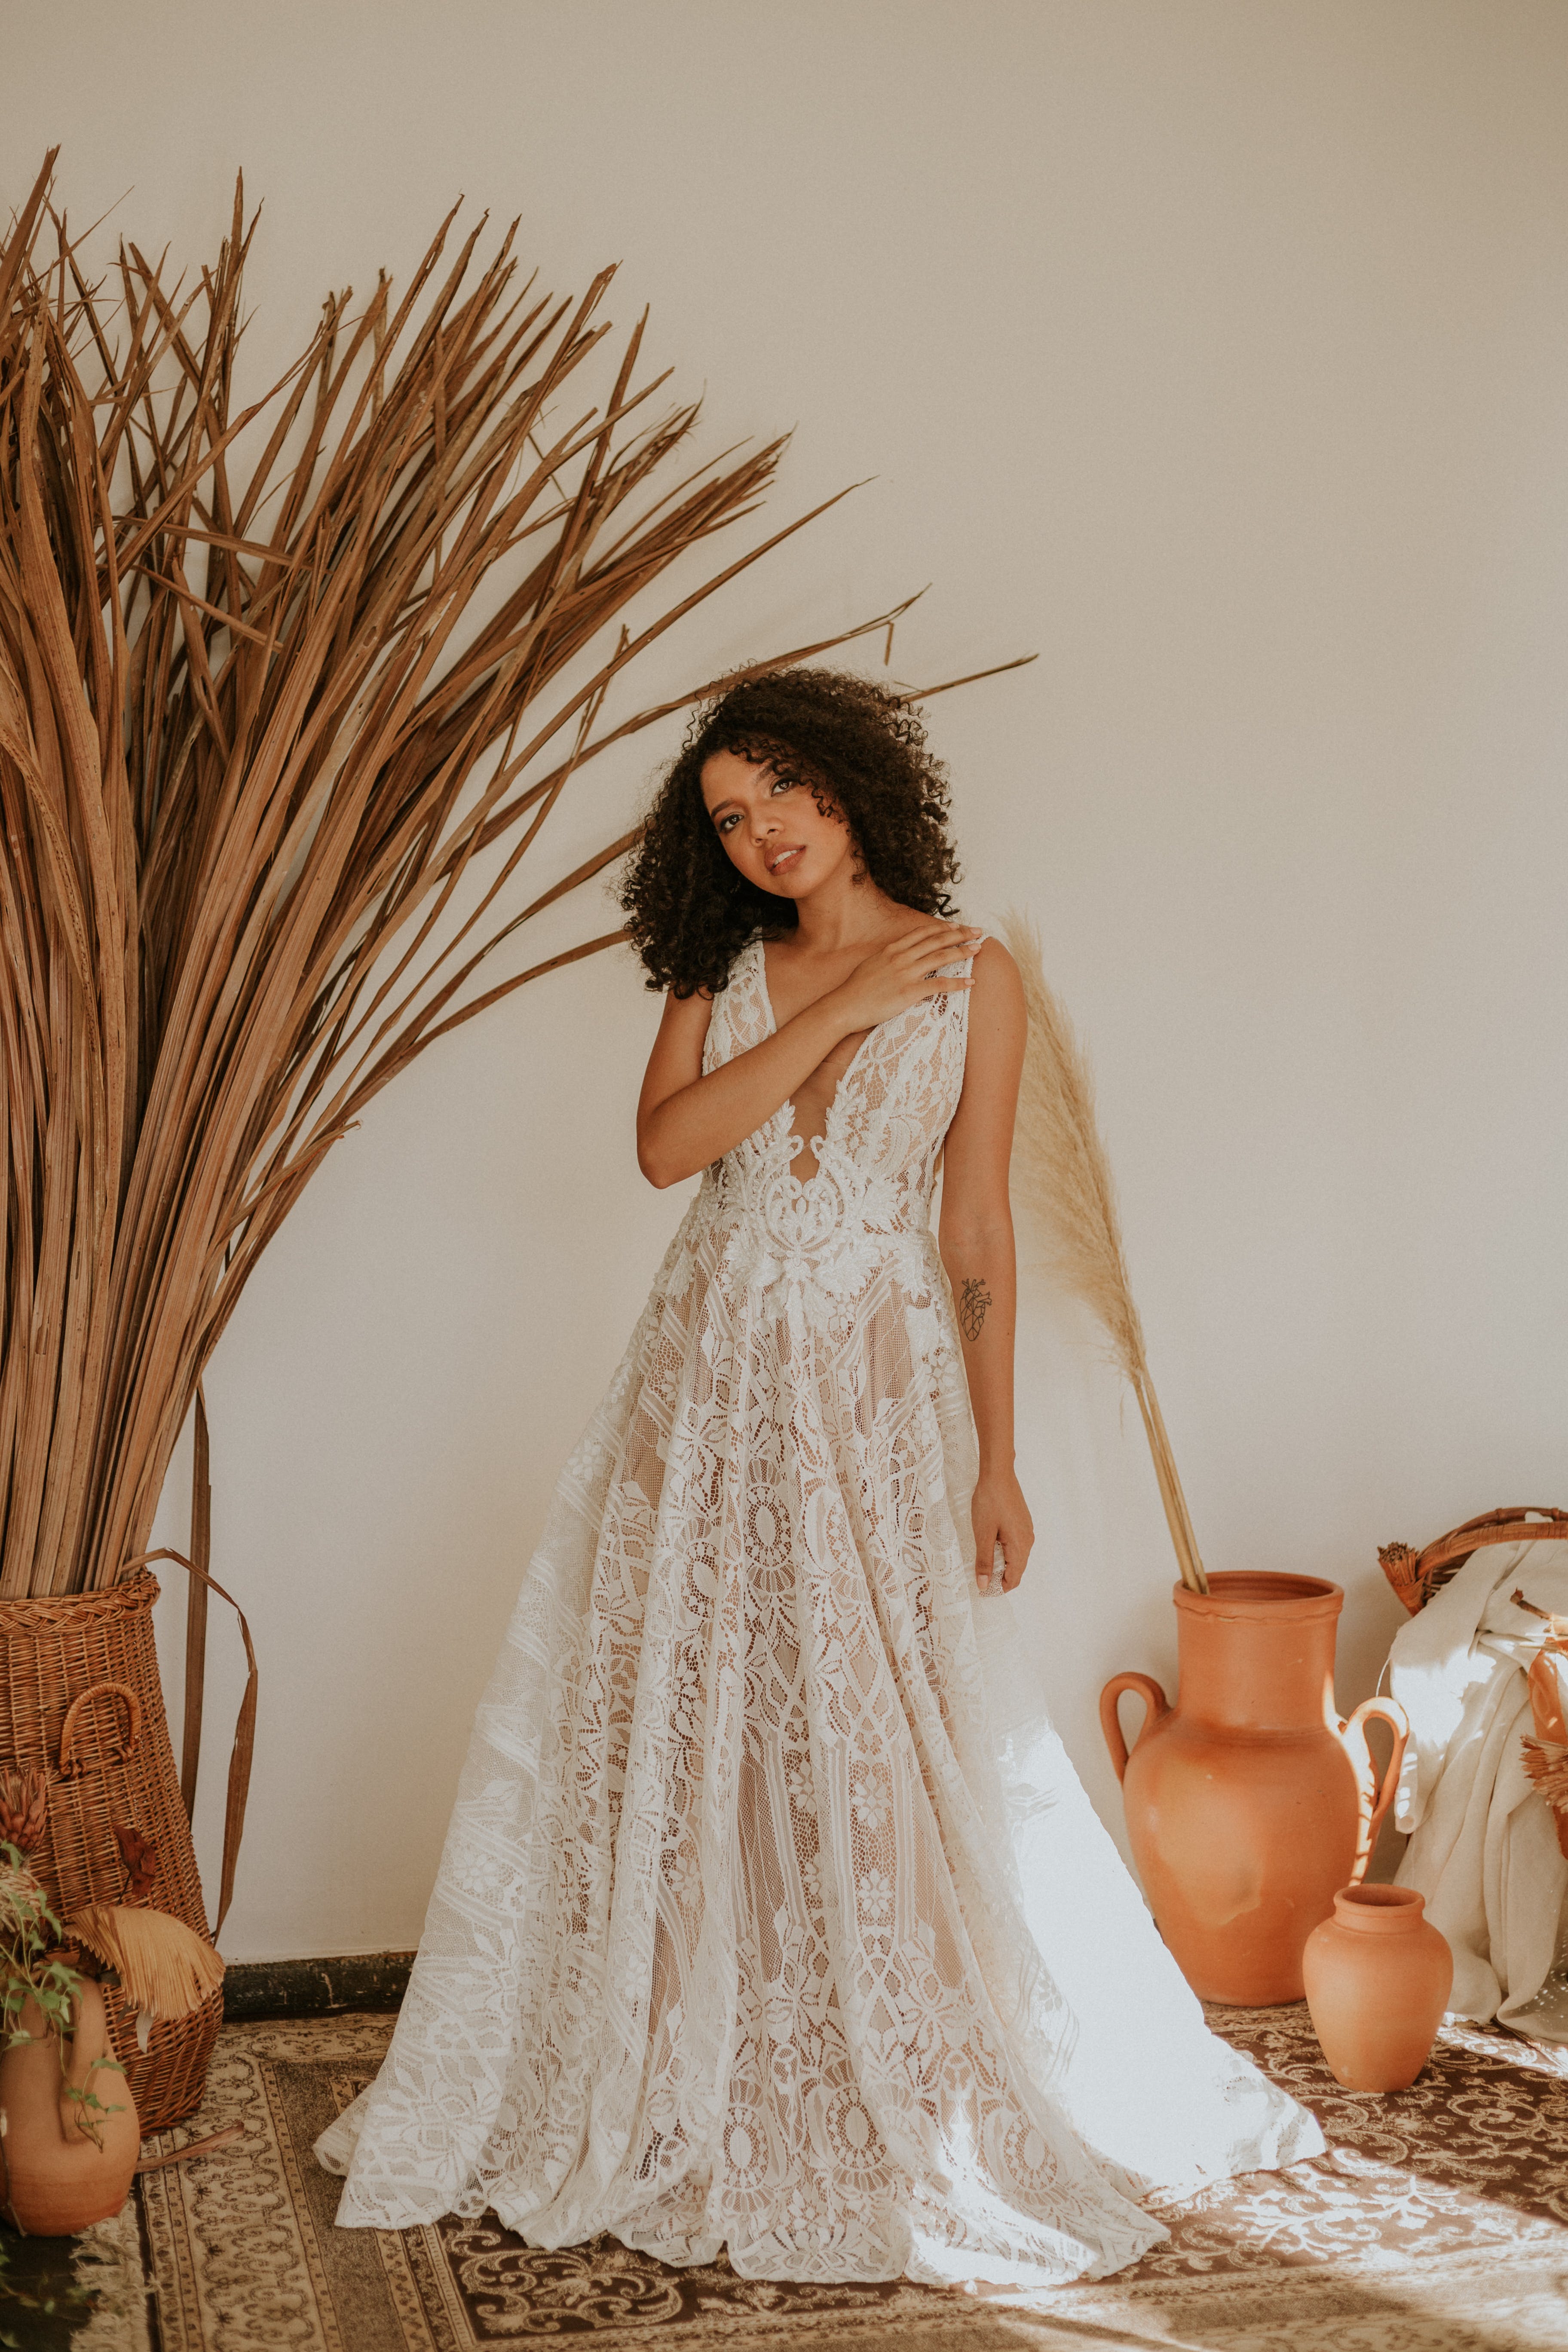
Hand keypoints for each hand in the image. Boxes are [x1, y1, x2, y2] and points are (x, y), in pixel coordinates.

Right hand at [831, 921, 983, 1033]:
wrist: (844, 1006)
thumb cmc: (855, 990)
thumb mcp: (871, 965)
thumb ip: (887, 958)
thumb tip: (897, 955)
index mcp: (891, 949)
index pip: (922, 933)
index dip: (942, 927)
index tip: (957, 925)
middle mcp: (901, 957)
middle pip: (936, 941)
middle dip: (959, 934)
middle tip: (977, 931)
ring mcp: (905, 974)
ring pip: (940, 957)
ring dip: (962, 952)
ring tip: (979, 949)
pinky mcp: (909, 992)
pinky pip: (939, 985)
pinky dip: (957, 983)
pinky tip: (970, 982)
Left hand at [973, 1469, 1033, 1593]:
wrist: (998, 1474)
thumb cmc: (990, 1502)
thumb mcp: (983, 1534)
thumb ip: (984, 1561)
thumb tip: (984, 1585)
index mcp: (1020, 1546)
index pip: (1014, 1579)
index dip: (999, 1588)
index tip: (982, 1589)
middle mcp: (1028, 1540)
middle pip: (1016, 1569)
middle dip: (999, 1577)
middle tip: (978, 1576)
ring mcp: (1026, 1530)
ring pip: (1016, 1557)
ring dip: (1001, 1563)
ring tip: (981, 1561)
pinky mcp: (1022, 1522)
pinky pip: (1015, 1544)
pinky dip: (1004, 1551)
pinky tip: (990, 1544)